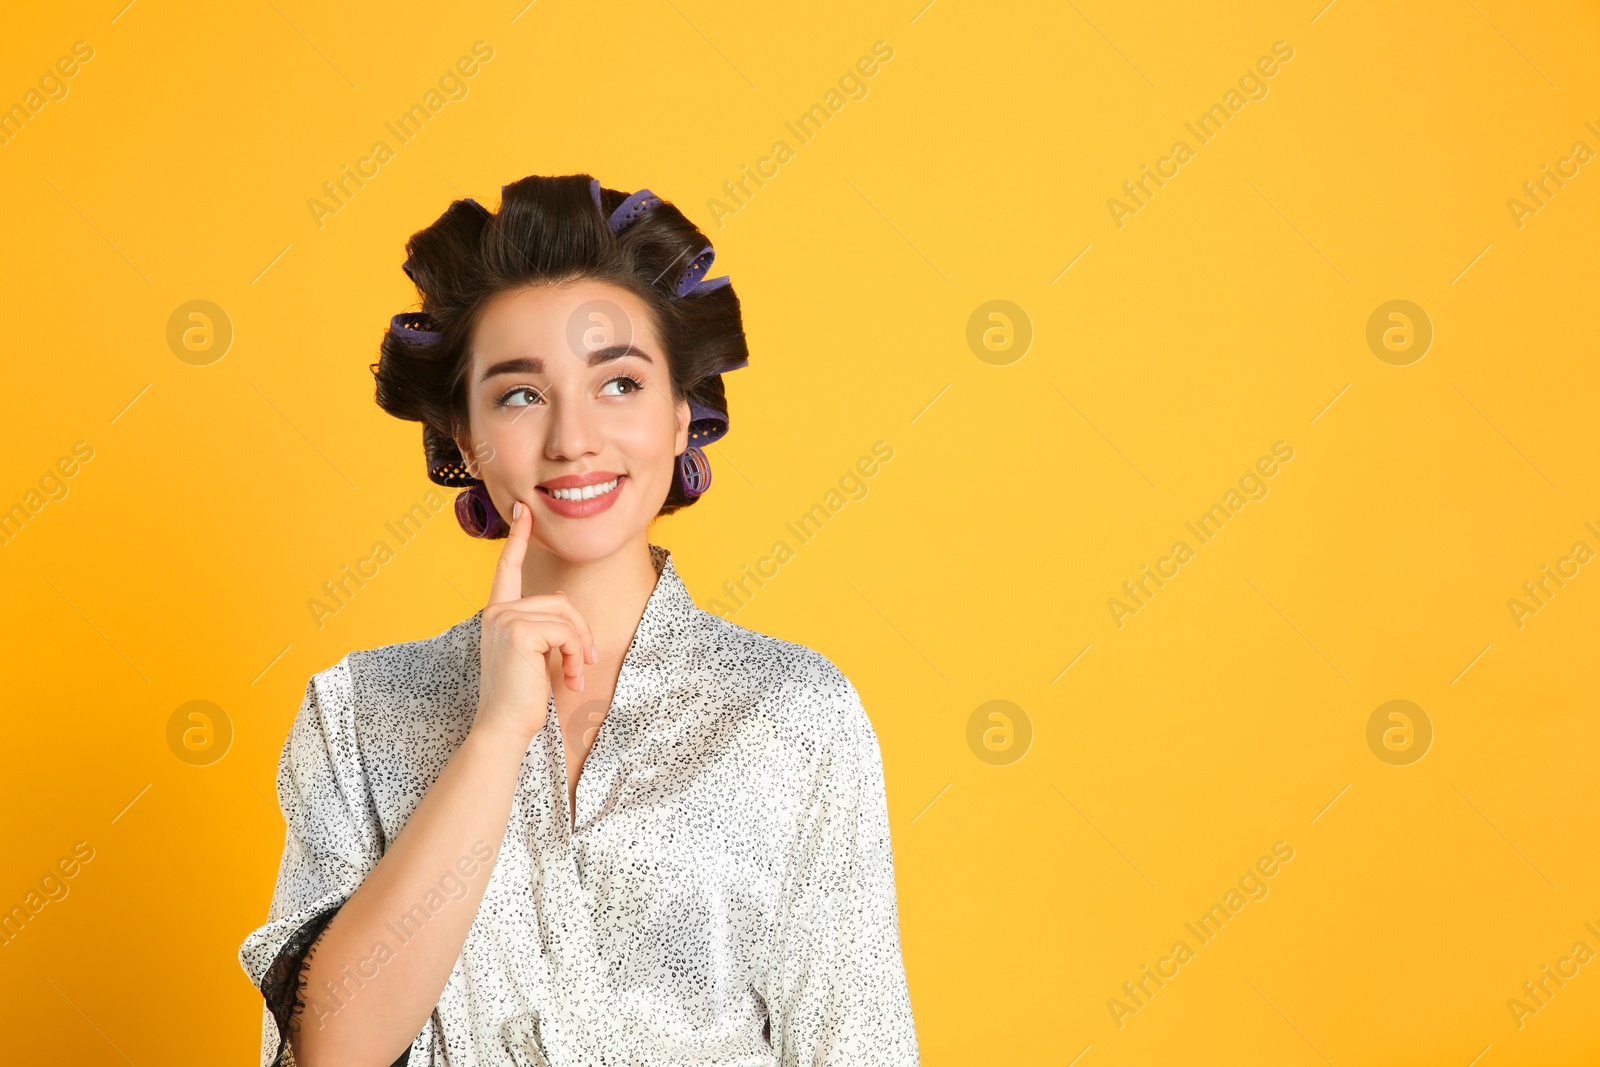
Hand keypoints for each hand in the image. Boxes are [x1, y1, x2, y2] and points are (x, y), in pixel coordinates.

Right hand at [472, 497, 597, 745]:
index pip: (507, 569)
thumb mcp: (532, 656)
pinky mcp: (519, 630)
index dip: (518, 539)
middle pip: (559, 601)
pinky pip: (565, 632)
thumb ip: (543, 629)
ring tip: (574, 675)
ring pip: (566, 617)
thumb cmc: (520, 698)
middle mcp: (497, 612)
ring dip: (579, 648)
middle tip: (585, 663)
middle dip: (580, 633)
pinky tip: (567, 678)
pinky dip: (574, 655)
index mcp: (498, 615)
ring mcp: (505, 618)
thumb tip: (568, 611)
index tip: (523, 511)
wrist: (503, 727)